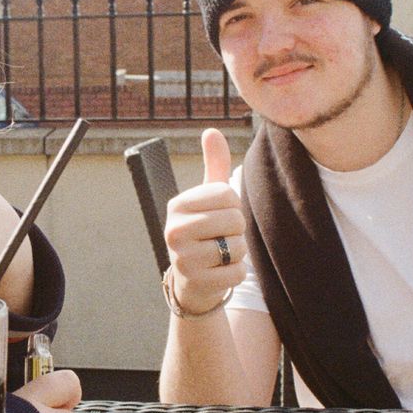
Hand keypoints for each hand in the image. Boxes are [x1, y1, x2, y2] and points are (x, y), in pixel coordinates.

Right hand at [163, 128, 246, 314]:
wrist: (192, 280)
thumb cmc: (204, 231)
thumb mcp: (207, 199)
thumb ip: (213, 165)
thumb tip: (211, 130)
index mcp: (177, 204)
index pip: (228, 194)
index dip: (234, 207)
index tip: (219, 217)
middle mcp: (173, 230)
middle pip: (235, 220)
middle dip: (237, 231)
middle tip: (220, 238)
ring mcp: (182, 258)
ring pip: (238, 247)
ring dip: (238, 253)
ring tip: (219, 256)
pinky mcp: (196, 282)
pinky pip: (238, 273)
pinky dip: (236, 274)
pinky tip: (220, 273)